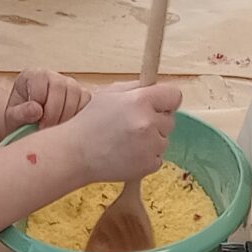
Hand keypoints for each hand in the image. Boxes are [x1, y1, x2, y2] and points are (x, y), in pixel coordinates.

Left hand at [4, 68, 90, 131]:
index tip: (38, 125)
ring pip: (77, 94)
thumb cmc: (20, 122)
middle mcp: (52, 76)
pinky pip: (88, 103)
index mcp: (33, 76)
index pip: (42, 83)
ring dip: (68, 116)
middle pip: (62, 87)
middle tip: (49, 130)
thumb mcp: (12, 119)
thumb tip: (36, 110)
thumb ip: (20, 114)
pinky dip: (80, 117)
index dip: (42, 107)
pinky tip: (68, 127)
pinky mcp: (82, 95)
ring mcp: (69, 84)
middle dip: (56, 113)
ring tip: (57, 130)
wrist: (30, 128)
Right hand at [62, 81, 180, 181]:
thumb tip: (156, 87)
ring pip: (164, 140)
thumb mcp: (110, 94)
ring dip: (151, 140)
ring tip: (126, 141)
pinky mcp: (149, 165)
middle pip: (170, 119)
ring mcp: (150, 146)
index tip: (159, 105)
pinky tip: (127, 154)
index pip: (175, 95)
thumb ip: (136, 88)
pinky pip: (158, 158)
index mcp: (140, 100)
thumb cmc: (90, 122)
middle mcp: (148, 122)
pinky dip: (146, 157)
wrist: (76, 154)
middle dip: (156, 121)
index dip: (166, 100)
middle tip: (132, 125)